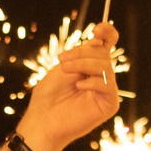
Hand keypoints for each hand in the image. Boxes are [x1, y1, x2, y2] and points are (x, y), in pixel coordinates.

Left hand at [13, 21, 121, 150]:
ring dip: (83, 64)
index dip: (107, 33)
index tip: (97, 29)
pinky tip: (78, 86)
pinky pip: (107, 85)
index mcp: (91, 66)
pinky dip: (92, 82)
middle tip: (62, 61)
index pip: (107, 44)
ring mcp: (106, 91)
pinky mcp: (109, 105)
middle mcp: (101, 77)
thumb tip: (99, 43)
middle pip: (103, 54)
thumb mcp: (63, 68)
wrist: (41, 121)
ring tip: (64, 70)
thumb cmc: (48, 96)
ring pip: (105, 67)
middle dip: (82, 53)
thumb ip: (82, 55)